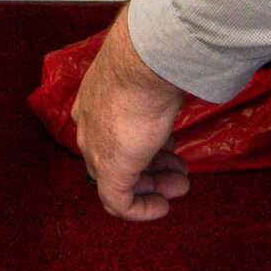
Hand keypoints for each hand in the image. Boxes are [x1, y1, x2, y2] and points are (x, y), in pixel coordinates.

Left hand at [71, 6, 189, 219]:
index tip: (170, 147)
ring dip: (154, 184)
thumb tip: (170, 88)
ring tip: (181, 184)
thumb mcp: (149, 77)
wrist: (144, 63)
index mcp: (93, 101)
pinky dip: (141, 209)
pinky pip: (119, 202)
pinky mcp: (109, 170)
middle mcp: (89, 126)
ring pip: (121, 179)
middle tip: (180, 172)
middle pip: (119, 156)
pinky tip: (161, 206)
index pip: (114, 132)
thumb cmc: (150, 62)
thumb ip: (151, 92)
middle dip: (153, 167)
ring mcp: (96, 149)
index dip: (145, 143)